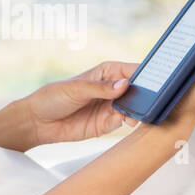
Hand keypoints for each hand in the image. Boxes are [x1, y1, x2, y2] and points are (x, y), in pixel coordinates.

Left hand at [23, 60, 140, 145]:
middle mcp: (112, 88)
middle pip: (137, 90)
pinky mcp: (106, 124)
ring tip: (136, 114)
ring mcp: (110, 106)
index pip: (132, 70)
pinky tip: (126, 121)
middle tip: (150, 101)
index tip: (156, 81)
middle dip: (146, 95)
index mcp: (107, 72)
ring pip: (132, 107)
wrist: (38, 122)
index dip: (146, 75)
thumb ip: (101, 88)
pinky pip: (122, 122)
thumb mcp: (76, 88)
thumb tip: (124, 84)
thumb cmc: (53, 97)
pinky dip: (127, 122)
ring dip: (137, 110)